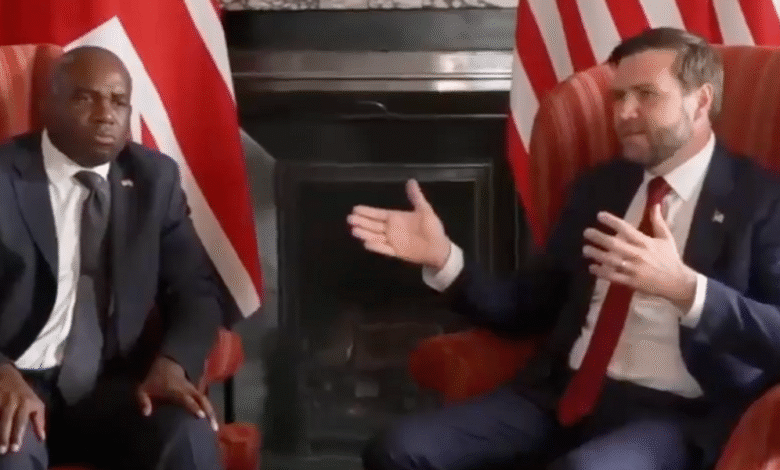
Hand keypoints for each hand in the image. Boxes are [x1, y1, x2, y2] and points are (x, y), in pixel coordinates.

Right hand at [0, 363, 44, 453]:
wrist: (8, 374)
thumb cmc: (24, 394)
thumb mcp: (36, 404)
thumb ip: (39, 421)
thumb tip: (42, 439)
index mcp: (26, 403)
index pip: (21, 421)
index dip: (18, 435)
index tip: (15, 449)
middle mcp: (12, 400)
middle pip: (7, 420)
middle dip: (4, 436)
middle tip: (2, 451)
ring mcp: (0, 397)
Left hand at [137, 356, 217, 430]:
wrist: (166, 364)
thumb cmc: (154, 380)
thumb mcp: (144, 389)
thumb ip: (143, 400)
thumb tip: (146, 414)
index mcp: (176, 390)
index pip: (187, 398)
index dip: (194, 406)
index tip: (201, 416)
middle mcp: (188, 390)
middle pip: (202, 399)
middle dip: (209, 412)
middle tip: (214, 427)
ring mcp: (194, 389)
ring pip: (206, 400)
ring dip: (212, 412)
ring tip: (215, 427)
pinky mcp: (196, 391)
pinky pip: (205, 400)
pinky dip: (209, 409)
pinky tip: (212, 421)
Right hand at [347, 179, 451, 269]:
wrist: (439, 248)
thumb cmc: (432, 228)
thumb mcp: (425, 210)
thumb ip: (416, 196)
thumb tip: (411, 180)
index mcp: (396, 218)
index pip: (378, 214)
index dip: (367, 212)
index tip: (355, 209)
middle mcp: (391, 229)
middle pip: (373, 225)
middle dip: (362, 222)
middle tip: (349, 219)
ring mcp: (393, 241)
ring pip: (375, 236)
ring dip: (365, 233)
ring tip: (354, 231)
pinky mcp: (396, 252)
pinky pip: (384, 249)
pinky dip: (376, 247)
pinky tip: (366, 243)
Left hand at [582, 206, 697, 311]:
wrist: (677, 282)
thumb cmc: (670, 258)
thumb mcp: (666, 238)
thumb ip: (658, 221)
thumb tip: (656, 203)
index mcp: (645, 242)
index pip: (626, 229)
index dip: (612, 221)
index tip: (599, 215)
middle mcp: (638, 254)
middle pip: (615, 244)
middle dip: (599, 237)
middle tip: (586, 232)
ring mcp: (634, 269)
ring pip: (611, 261)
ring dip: (597, 254)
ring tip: (585, 249)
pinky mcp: (631, 282)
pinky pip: (613, 276)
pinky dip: (602, 272)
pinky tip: (592, 268)